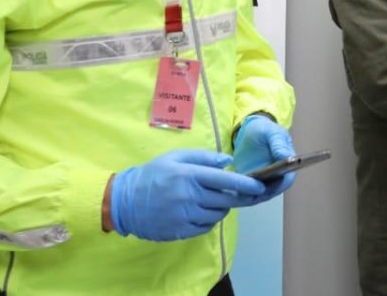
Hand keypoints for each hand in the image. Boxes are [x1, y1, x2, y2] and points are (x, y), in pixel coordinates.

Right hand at [110, 150, 264, 240]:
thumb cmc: (152, 175)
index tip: (261, 186)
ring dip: (223, 207)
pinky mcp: (181, 230)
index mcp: (189, 175)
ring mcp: (185, 215)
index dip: (247, 185)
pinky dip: (210, 219)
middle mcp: (189, 196)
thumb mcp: (175, 157)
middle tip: (246, 194)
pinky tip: (202, 210)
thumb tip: (228, 161)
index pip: (226, 180)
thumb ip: (203, 156)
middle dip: (240, 197)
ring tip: (213, 199)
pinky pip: (207, 226)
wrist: (125, 201)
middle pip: (227, 200)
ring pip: (218, 214)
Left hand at [233, 114, 296, 204]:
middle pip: (274, 189)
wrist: (249, 131)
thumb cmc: (264, 130)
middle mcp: (279, 174)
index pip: (288, 178)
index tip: (268, 188)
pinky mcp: (253, 181)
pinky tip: (235, 194)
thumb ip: (278, 144)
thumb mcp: (271, 133)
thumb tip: (286, 156)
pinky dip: (244, 194)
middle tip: (250, 194)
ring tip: (241, 195)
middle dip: (263, 194)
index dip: (280, 185)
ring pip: (262, 193)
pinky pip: (250, 191)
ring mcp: (265, 179)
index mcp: (288, 162)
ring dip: (253, 196)